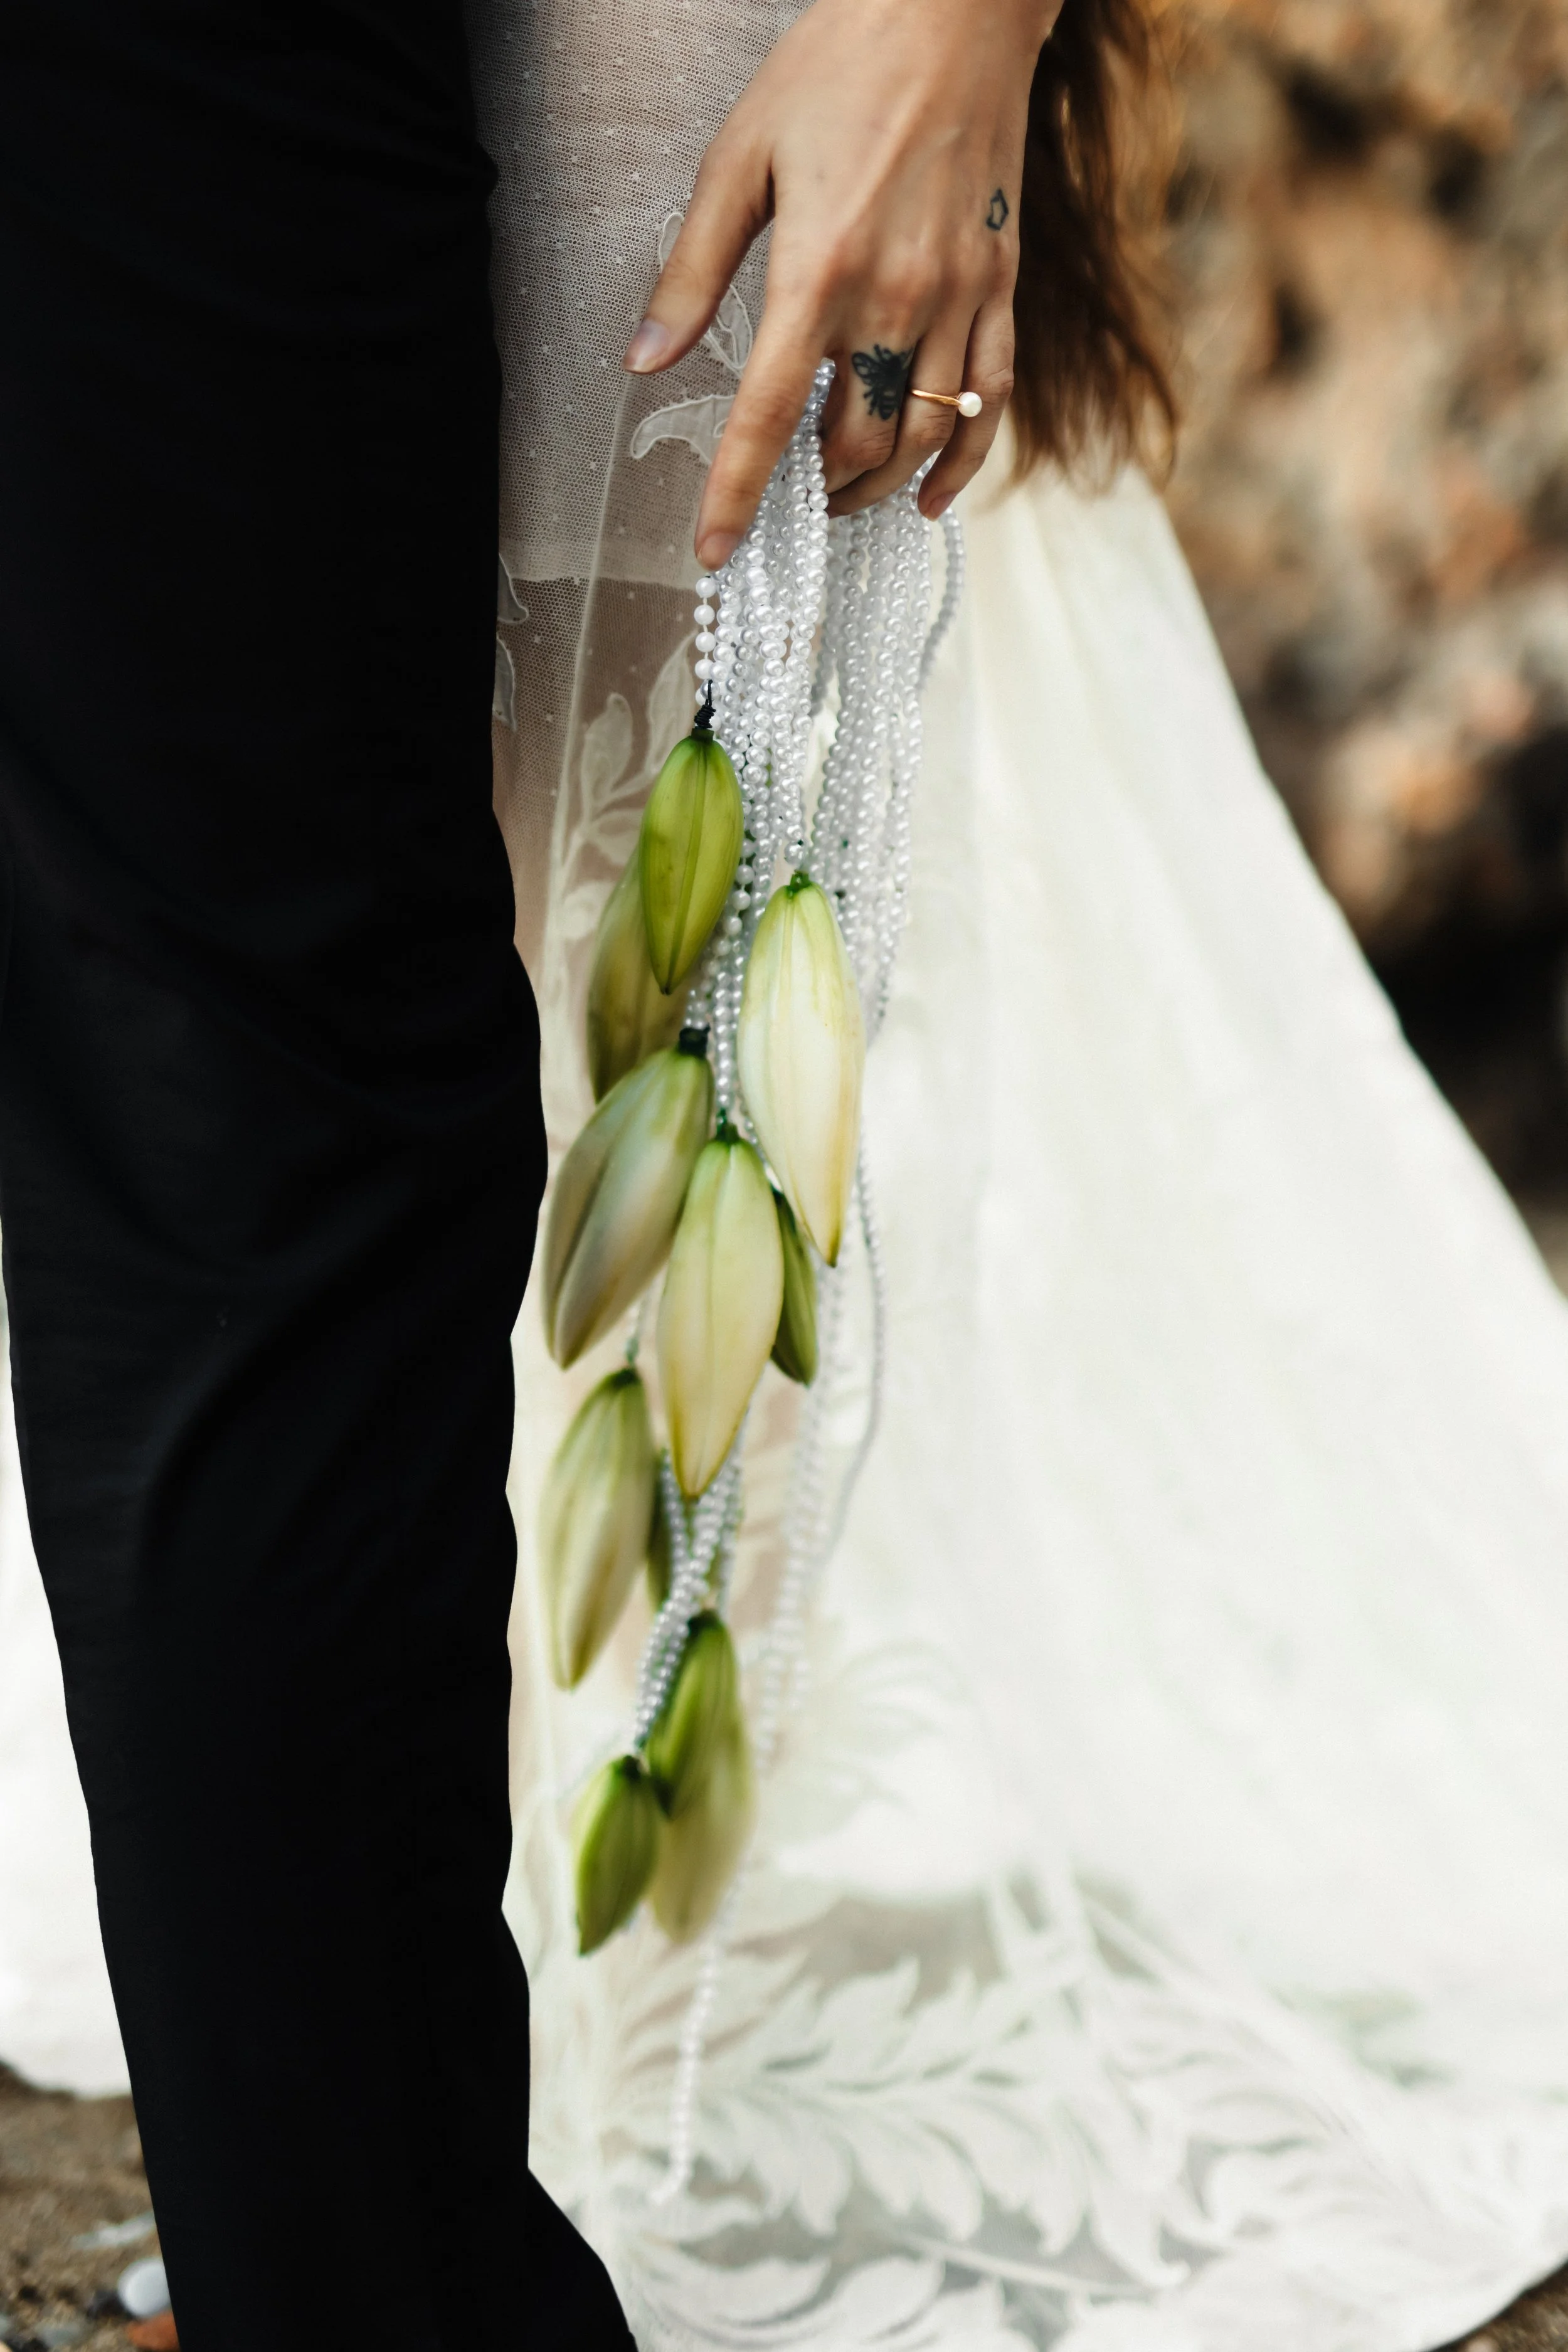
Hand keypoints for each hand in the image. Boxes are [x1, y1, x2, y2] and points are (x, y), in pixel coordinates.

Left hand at [622, 0, 1058, 570]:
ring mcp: (957, 295)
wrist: (954, 9)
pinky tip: (932, 496)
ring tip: (843, 499)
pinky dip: (963, 461)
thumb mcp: (740, 156)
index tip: (715, 551)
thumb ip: (693, 267)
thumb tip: (646, 359)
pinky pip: (991, 399)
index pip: (766, 417)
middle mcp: (893, 297)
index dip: (735, 495)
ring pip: (922, 436)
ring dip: (878, 489)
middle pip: (854, 443)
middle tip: (788, 501)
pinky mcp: (1000, 284)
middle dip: (814, 493)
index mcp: (816, 269)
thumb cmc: (836, 68)